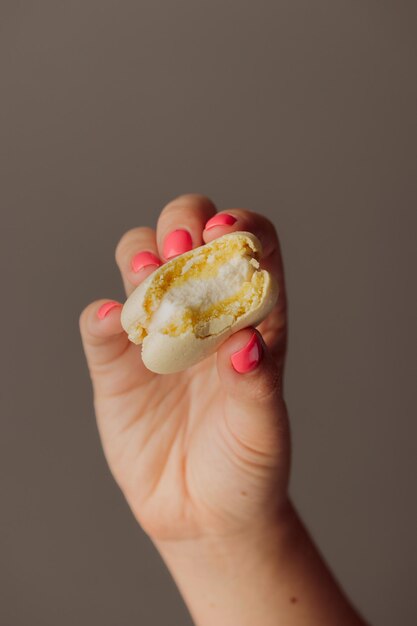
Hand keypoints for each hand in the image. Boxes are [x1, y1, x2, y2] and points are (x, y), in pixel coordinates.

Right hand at [79, 194, 288, 541]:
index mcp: (250, 316)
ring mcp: (155, 333)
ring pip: (138, 262)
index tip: (225, 234)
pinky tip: (113, 324)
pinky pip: (99, 325)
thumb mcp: (262, 429)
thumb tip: (246, 341)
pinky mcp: (115, 364)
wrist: (203, 514)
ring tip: (148, 277)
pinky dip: (100, 316)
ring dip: (139, 256)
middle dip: (182, 226)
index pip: (249, 247)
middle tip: (182, 251)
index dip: (238, 227)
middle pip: (187, 236)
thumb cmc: (246, 465)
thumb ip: (257, 384)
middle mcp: (201, 312)